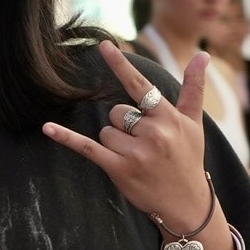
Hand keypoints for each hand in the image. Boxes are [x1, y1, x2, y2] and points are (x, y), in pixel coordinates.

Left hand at [42, 42, 211, 227]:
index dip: (120, 65)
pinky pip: (87, 147)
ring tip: (138, 158)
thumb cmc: (188, 158)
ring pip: (105, 130)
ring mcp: (136, 152)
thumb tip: (202, 53)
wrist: (187, 204)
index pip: (140, 86)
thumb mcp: (195, 123)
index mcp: (169, 117)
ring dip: (115, 143)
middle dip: (125, 126)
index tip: (104, 46)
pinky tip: (47, 127)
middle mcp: (154, 132)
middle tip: (146, 146)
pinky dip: (66, 137)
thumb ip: (194, 87)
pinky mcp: (119, 168)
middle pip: (117, 112)